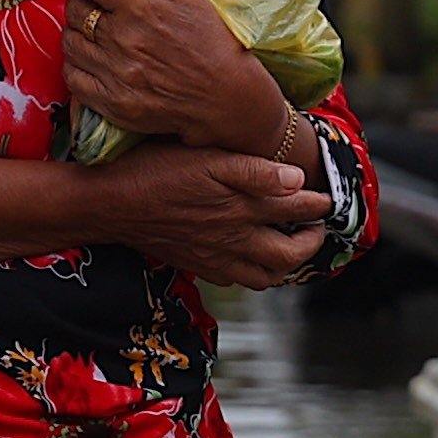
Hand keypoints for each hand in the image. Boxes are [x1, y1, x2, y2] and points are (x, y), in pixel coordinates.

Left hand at [70, 0, 304, 162]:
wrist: (224, 95)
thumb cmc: (211, 41)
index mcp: (140, 7)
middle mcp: (122, 38)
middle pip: (73, 10)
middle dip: (80, 1)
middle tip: (91, 4)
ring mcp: (115, 73)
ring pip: (70, 43)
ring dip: (77, 33)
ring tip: (92, 34)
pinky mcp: (112, 102)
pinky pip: (73, 78)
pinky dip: (76, 65)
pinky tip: (91, 60)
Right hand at [90, 144, 331, 290]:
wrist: (111, 203)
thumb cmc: (155, 171)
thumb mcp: (206, 157)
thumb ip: (255, 171)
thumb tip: (297, 180)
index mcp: (243, 208)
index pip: (297, 211)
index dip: (318, 204)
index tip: (327, 196)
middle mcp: (234, 239)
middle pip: (288, 256)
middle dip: (310, 243)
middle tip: (316, 227)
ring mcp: (216, 257)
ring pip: (265, 276)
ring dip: (285, 263)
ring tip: (290, 245)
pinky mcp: (197, 264)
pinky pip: (236, 280)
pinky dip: (255, 272)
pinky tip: (251, 256)